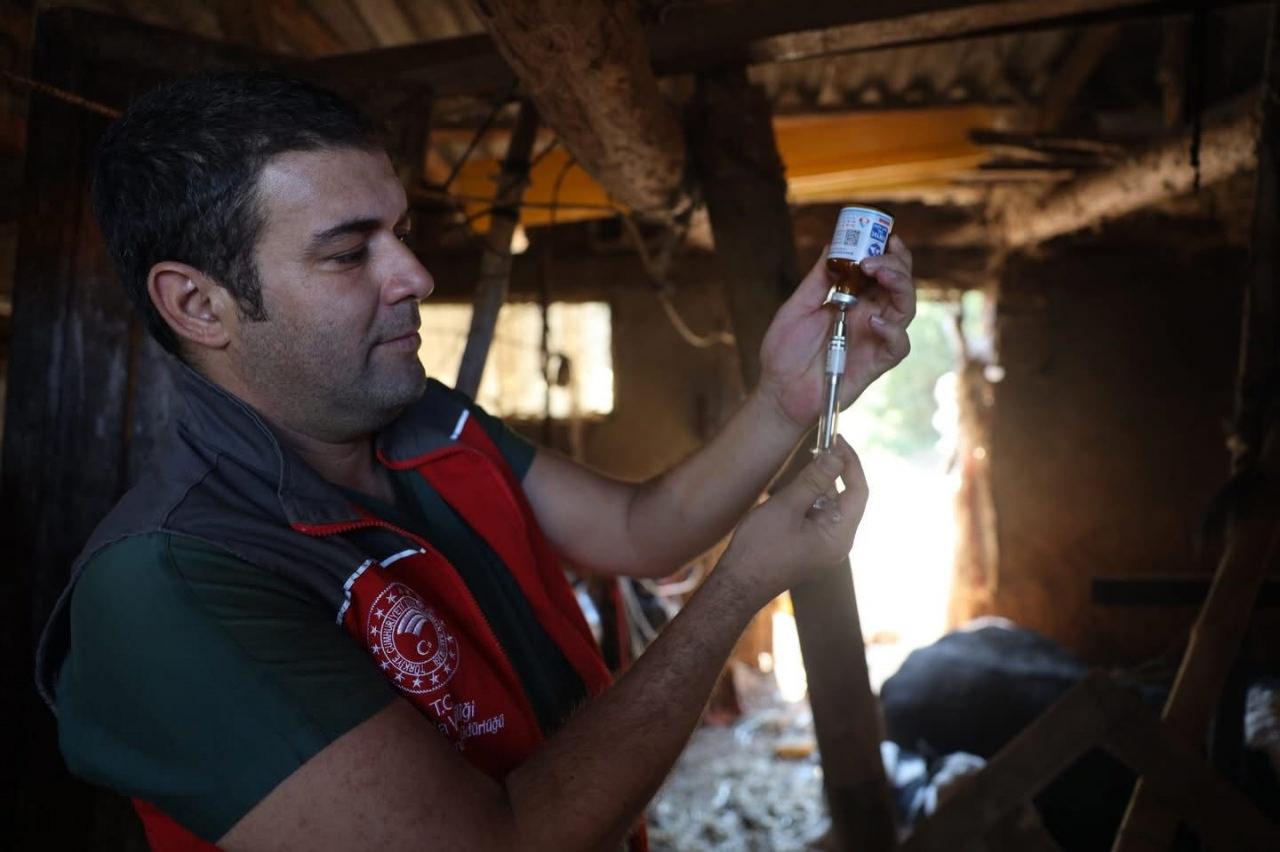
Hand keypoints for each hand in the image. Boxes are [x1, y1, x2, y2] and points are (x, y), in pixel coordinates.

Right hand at [719, 437, 867, 608]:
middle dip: (830, 473)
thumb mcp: (786, 507)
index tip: (838, 440)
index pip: (859, 491)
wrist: (738, 583)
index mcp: (839, 536)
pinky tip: (788, 498)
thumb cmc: (759, 548)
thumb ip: (814, 480)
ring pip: (829, 506)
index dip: (851, 463)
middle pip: (846, 498)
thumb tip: (836, 455)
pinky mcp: (812, 547)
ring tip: (791, 482)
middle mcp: (839, 543)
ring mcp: (826, 547)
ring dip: (815, 487)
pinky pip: (818, 517)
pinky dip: (807, 501)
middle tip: (815, 448)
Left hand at [758, 235, 915, 427]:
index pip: (882, 271)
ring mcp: (874, 338)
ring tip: (878, 273)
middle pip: (900, 285)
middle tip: (875, 257)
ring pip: (906, 308)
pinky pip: (899, 345)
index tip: (885, 235)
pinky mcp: (875, 362)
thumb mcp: (797, 307)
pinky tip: (874, 321)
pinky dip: (893, 331)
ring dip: (899, 285)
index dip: (889, 252)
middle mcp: (869, 316)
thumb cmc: (785, 352)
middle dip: (895, 264)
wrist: (778, 391)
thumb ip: (819, 280)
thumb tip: (833, 246)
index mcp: (854, 300)